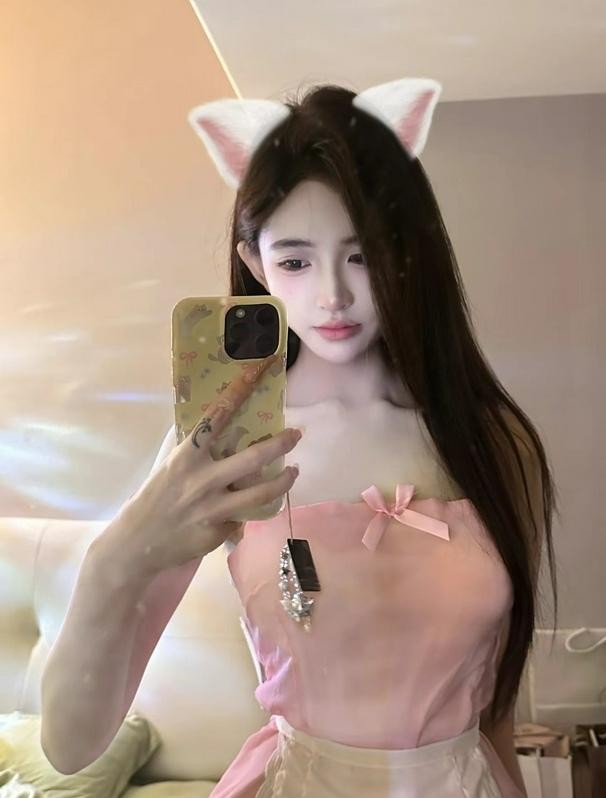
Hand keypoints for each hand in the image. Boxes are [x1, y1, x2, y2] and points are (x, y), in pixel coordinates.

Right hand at [109, 354, 300, 579]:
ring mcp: (213, 507)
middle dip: (281, 443)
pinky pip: (244, 517)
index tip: (258, 370)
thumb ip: (198, 452)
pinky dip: (248, 511)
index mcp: (187, 456)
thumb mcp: (171, 467)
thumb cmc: (156, 498)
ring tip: (293, 472)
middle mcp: (202, 479)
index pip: (218, 415)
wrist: (137, 542)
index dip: (239, 391)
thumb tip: (223, 432)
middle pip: (253, 458)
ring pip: (261, 492)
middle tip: (297, 434)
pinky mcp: (220, 530)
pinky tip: (250, 508)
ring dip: (283, 480)